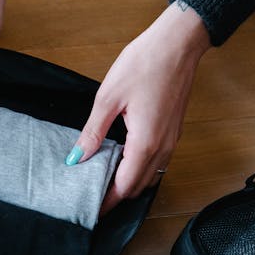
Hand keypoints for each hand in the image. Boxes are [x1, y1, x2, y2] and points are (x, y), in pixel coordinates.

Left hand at [67, 2, 211, 211]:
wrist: (178, 43)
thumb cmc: (144, 64)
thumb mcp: (108, 98)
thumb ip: (93, 132)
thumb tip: (76, 158)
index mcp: (145, 143)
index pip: (125, 187)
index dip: (107, 202)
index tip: (90, 210)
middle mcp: (162, 147)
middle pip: (139, 186)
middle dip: (117, 197)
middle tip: (92, 198)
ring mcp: (171, 140)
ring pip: (149, 175)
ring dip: (129, 183)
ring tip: (103, 182)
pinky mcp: (173, 130)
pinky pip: (156, 160)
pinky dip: (139, 168)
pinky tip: (120, 158)